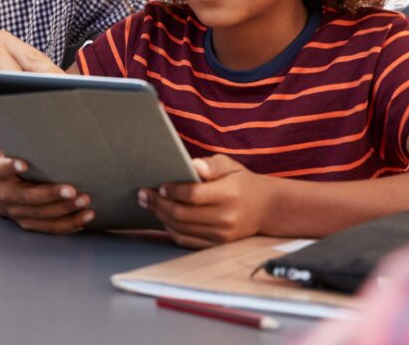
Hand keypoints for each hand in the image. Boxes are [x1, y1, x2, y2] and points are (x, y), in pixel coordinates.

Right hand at [0, 31, 61, 113]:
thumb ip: (13, 77)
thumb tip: (50, 92)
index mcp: (3, 39)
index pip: (38, 59)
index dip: (58, 77)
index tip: (78, 92)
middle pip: (28, 67)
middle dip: (48, 88)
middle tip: (69, 107)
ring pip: (10, 79)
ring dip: (28, 99)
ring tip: (47, 117)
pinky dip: (2, 102)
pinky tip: (14, 118)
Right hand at [0, 157, 94, 233]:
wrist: (1, 191)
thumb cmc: (19, 166)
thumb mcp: (17, 154)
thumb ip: (31, 149)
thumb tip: (61, 127)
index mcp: (0, 173)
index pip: (4, 169)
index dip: (13, 167)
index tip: (23, 164)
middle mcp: (6, 195)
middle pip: (29, 197)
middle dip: (52, 195)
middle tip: (72, 190)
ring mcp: (17, 213)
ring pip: (43, 215)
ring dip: (66, 210)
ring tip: (85, 201)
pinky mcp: (29, 224)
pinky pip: (51, 227)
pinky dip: (70, 223)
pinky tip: (86, 216)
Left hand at [138, 155, 269, 247]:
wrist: (265, 208)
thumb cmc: (241, 182)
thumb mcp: (230, 165)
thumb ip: (212, 164)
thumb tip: (193, 164)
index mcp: (229, 194)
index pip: (194, 195)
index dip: (173, 191)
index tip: (159, 185)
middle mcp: (225, 218)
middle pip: (183, 214)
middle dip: (158, 204)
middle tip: (143, 194)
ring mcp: (221, 235)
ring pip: (181, 229)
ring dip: (160, 216)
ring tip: (147, 204)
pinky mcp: (216, 245)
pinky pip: (186, 240)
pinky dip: (170, 229)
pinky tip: (161, 217)